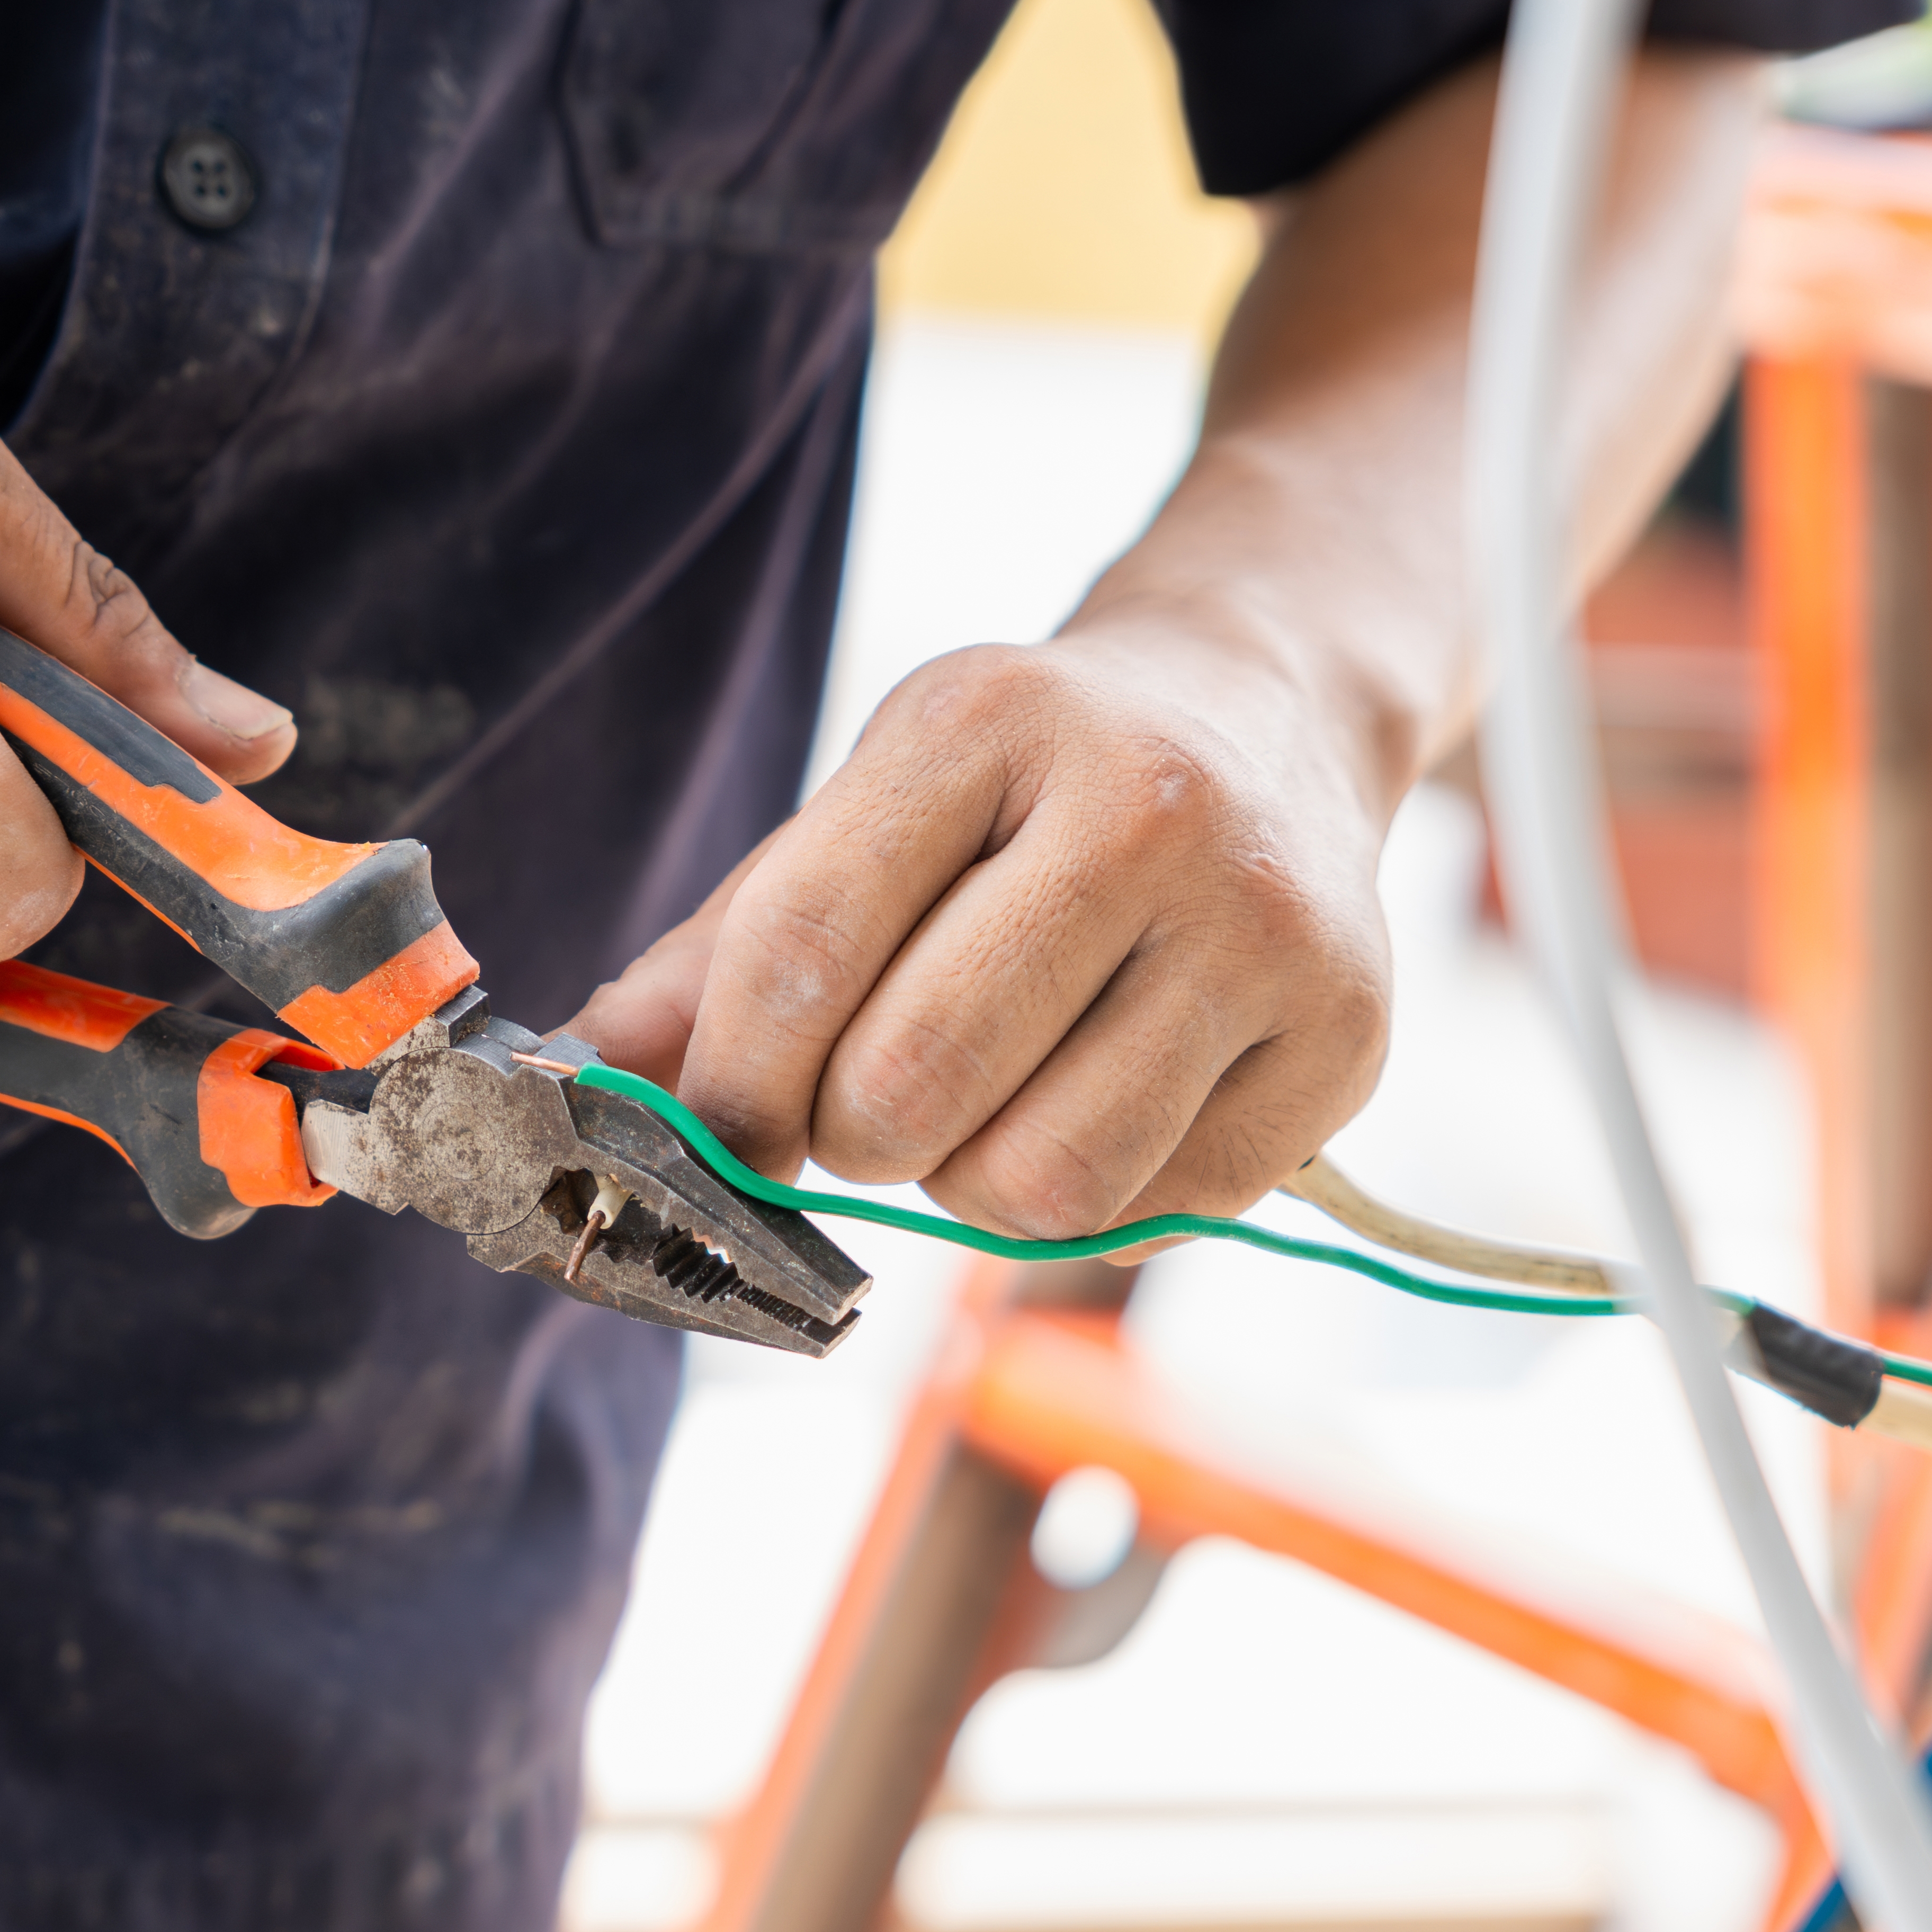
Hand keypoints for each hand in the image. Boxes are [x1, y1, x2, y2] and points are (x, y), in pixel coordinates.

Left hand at [567, 623, 1394, 1235]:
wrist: (1270, 715)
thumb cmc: (1031, 784)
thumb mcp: (875, 806)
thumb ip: (727, 949)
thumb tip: (585, 1075)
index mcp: (988, 724)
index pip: (801, 953)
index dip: (730, 1083)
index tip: (727, 1118)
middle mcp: (1147, 810)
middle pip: (913, 1086)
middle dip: (856, 1134)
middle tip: (877, 1100)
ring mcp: (1264, 928)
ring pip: (1042, 1182)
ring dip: (973, 1187)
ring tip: (993, 1106)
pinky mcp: (1346, 1041)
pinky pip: (1155, 1216)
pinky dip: (1096, 1203)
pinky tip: (1107, 1101)